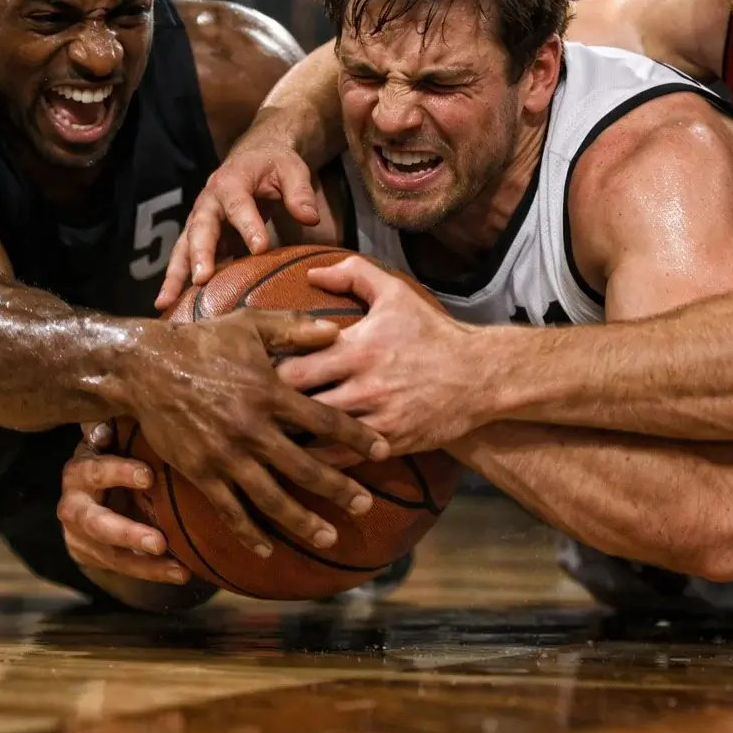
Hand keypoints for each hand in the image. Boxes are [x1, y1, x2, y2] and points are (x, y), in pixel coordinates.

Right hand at [59, 422, 187, 583]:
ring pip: (110, 553)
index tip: (148, 476)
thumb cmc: (118, 451)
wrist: (97, 484)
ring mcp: (78, 534)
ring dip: (145, 564)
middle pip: (95, 522)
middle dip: (127, 533)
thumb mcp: (117, 436)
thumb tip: (112, 421)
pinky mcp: (90, 554)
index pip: (94, 469)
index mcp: (80, 469)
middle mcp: (72, 503)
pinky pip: (121, 566)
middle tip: (159, 542)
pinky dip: (151, 572)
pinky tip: (179, 573)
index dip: (118, 472)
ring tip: (178, 569)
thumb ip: (118, 426)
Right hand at [132, 309, 387, 557]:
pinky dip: (248, 531)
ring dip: (302, 520)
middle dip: (339, 489)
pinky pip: (229, 509)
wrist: (146, 368)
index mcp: (269, 392)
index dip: (356, 436)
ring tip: (328, 537)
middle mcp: (252, 428)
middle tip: (365, 505)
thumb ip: (295, 327)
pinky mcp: (201, 472)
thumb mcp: (251, 324)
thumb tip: (337, 331)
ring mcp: (226, 455)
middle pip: (305, 467)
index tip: (383, 450)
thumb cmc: (203, 341)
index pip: (324, 420)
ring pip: (271, 497)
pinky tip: (267, 547)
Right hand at [157, 123, 321, 310]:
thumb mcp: (291, 169)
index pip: (238, 205)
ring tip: (166, 302)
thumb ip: (299, 192)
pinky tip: (173, 307)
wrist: (253, 159)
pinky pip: (187, 261)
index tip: (260, 249)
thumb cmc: (273, 165)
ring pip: (183, 248)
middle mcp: (208, 203)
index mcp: (231, 182)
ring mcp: (200, 222)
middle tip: (202, 280)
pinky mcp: (200, 239)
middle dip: (200, 254)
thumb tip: (310, 218)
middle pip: (200, 228)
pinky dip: (179, 283)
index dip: (248, 226)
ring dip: (176, 275)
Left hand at [275, 257, 490, 455]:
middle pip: (296, 403)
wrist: (478, 375)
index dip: (267, 370)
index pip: (294, 364)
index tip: (254, 371)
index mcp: (358, 348)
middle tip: (254, 405)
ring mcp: (376, 418)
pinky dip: (320, 458)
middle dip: (270, 405)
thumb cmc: (431, 332)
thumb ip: (353, 275)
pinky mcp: (389, 443)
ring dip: (290, 434)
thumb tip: (312, 274)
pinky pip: (344, 458)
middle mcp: (364, 386)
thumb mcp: (395, 293)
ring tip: (268, 432)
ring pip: (316, 435)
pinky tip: (302, 455)